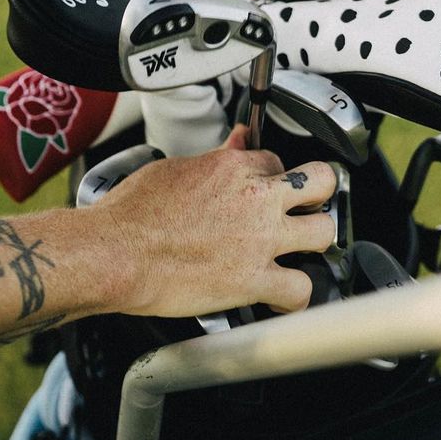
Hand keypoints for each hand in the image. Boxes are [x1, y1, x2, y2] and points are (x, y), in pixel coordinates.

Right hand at [93, 126, 337, 317]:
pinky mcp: (253, 280)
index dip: (272, 175)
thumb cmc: (134, 213)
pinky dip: (295, 297)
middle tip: (305, 206)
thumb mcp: (176, 167)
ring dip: (314, 240)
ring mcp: (260, 240)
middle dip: (317, 193)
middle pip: (320, 182)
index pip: (275, 160)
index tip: (266, 186)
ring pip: (323, 232)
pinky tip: (283, 296)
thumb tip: (237, 142)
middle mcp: (256, 198)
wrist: (117, 252)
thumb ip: (216, 158)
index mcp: (235, 167)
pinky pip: (300, 290)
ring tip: (301, 248)